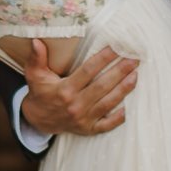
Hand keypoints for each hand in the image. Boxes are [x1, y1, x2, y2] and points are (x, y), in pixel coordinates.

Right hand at [20, 43, 137, 137]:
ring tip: (136, 74)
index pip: (88, 71)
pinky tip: (130, 106)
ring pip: (108, 103)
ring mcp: (84, 119)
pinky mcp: (89, 129)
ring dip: (124, 89)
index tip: (116, 47)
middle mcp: (76, 105)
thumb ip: (36, 58)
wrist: (38, 120)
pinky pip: (107, 124)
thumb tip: (36, 41)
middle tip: (134, 58)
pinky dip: (119, 117)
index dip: (103, 58)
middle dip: (120, 71)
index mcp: (64, 90)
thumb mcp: (34, 75)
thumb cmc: (40, 92)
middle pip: (102, 86)